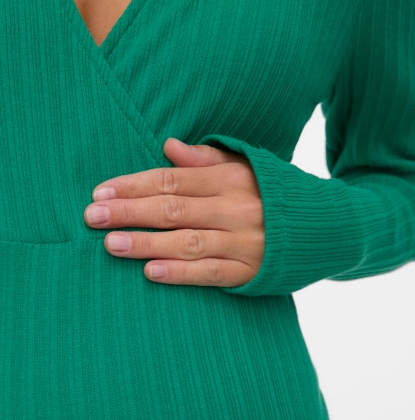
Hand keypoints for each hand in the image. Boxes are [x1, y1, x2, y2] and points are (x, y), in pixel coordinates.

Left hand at [83, 137, 264, 286]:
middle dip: (130, 212)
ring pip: (187, 242)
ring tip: (110, 244)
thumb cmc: (275, 195)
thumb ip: (206, 159)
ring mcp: (244, 242)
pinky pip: (211, 273)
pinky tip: (150, 272)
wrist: (328, 229)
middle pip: (173, 208)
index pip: (172, 179)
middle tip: (91, 217)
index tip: (100, 193)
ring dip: (146, 243)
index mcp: (230, 179)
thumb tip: (168, 145)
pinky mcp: (250, 272)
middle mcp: (236, 208)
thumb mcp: (246, 168)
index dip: (133, 185)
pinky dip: (180, 273)